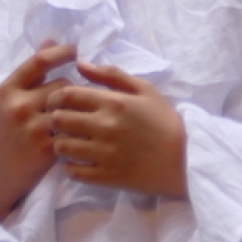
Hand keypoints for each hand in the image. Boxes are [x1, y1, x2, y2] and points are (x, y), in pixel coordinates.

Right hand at [0, 43, 77, 220]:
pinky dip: (78, 131)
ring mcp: (32, 127)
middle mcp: (18, 105)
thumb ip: (31, 74)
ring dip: (78, 110)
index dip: (62, 52)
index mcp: (7, 90)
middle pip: (63, 85)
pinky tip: (78, 135)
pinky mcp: (45, 148)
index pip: (40, 61)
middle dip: (72, 92)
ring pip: (71, 106)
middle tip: (74, 101)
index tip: (75, 50)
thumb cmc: (3, 136)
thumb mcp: (8, 101)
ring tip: (78, 117)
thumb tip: (51, 42)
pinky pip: (72, 130)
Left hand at [47, 64, 187, 197]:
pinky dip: (70, 166)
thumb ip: (110, 74)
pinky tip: (78, 161)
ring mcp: (105, 154)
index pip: (66, 95)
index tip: (59, 102)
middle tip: (62, 123)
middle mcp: (105, 127)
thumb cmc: (164, 121)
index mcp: (113, 102)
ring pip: (61, 147)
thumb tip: (79, 64)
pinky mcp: (107, 177)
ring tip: (69, 142)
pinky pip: (72, 172)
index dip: (56, 97)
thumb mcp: (144, 90)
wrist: (186, 160)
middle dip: (55, 120)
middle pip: (58, 120)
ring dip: (60, 144)